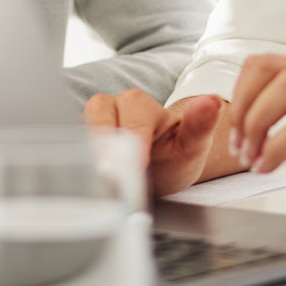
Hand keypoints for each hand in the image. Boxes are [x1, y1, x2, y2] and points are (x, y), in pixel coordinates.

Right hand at [84, 90, 222, 196]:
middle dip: (105, 148)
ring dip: (88, 155)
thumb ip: (200, 124)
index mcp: (139, 104)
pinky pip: (72, 148)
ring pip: (81, 130)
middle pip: (98, 117)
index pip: (131, 121)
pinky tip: (87, 183)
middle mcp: (112, 106)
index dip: (134, 145)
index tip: (137, 167)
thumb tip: (212, 102)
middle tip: (111, 177)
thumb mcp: (192, 145)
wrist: (160, 170)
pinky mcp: (80, 140)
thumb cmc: (175, 155)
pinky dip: (78, 165)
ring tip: (99, 181)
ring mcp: (92, 123)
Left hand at [229, 55, 285, 230]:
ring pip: (285, 85)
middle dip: (241, 105)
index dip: (240, 95)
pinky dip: (276, 148)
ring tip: (253, 156)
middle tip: (238, 145)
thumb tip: (253, 131)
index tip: (236, 134)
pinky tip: (270, 167)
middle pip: (268, 66)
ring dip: (255, 123)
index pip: (265, 64)